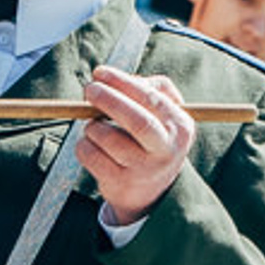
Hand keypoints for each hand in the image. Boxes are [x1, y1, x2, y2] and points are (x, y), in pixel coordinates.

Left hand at [76, 65, 194, 223]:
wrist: (153, 191)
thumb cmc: (155, 140)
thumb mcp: (166, 114)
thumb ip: (150, 88)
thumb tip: (113, 80)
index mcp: (180, 127)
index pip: (152, 99)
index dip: (123, 83)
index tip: (100, 73)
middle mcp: (166, 149)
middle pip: (137, 120)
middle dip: (109, 100)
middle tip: (90, 89)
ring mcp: (144, 169)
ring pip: (107, 138)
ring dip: (92, 125)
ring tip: (94, 125)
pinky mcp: (121, 183)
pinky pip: (91, 156)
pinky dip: (84, 144)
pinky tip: (92, 145)